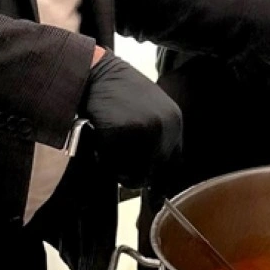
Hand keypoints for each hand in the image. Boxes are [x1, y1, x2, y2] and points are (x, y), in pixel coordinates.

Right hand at [80, 51, 181, 188]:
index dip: (161, 181)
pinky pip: (113, 163)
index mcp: (174, 122)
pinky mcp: (122, 132)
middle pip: (153, 173)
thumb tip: (154, 176)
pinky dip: (103, 158)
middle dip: (134, 175)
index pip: (174, 163)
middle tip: (117, 162)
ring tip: (107, 146)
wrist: (94, 72)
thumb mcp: (148, 109)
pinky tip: (99, 141)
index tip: (154, 196)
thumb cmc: (116, 92)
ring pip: (133, 172)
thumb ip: (156, 137)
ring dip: (117, 167)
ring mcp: (144, 130)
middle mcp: (165, 127)